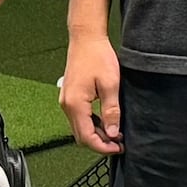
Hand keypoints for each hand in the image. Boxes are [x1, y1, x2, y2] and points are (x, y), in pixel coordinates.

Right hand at [59, 33, 122, 155]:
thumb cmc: (97, 56)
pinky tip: (106, 121)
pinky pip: (79, 118)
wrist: (86, 38)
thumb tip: (112, 133)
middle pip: (81, 136)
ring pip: (79, 128)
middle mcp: (67, 105)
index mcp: (75, 104)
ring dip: (96, 134)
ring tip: (115, 132)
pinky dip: (92, 124)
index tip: (118, 147)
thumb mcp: (110, 85)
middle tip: (119, 142)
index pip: (86, 137)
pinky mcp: (70, 97)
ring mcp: (67, 101)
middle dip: (100, 143)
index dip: (103, 147)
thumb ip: (111, 111)